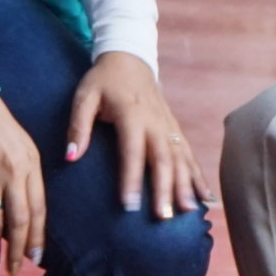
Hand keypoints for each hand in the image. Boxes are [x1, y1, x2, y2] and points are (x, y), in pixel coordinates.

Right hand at [0, 97, 47, 275]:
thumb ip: (26, 174)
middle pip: (21, 219)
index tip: (37, 258)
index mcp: (30, 163)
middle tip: (16, 270)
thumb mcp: (22, 144)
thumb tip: (25, 209)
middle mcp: (13, 171)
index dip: (38, 237)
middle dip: (20, 249)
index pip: (38, 208)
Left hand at [64, 53, 200, 217]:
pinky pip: (189, 154)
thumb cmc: (103, 80)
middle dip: (164, 189)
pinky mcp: (175, 128)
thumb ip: (78, 126)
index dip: (130, 179)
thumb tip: (71, 156)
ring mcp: (169, 126)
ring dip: (186, 186)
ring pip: (181, 159)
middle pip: (163, 160)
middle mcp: (155, 123)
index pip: (132, 152)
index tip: (129, 206)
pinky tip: (205, 197)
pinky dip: (198, 176)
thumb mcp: (84, 96)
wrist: (130, 58)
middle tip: (164, 217)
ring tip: (190, 212)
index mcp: (131, 115)